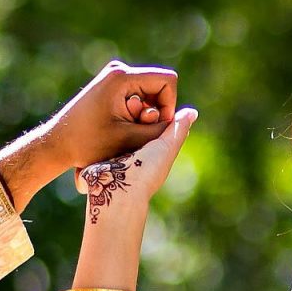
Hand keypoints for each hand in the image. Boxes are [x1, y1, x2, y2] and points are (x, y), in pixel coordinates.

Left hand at [46, 60, 178, 172]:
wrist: (56, 144)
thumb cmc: (89, 144)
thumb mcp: (130, 139)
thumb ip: (162, 128)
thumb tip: (189, 116)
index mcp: (122, 77)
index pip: (167, 81)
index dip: (169, 106)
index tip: (154, 126)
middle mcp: (119, 71)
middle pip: (159, 87)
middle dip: (155, 112)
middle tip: (136, 132)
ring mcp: (114, 77)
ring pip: (150, 94)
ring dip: (145, 116)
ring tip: (126, 132)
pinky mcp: (111, 86)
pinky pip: (138, 97)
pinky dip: (136, 115)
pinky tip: (120, 128)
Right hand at [77, 106, 197, 228]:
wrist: (115, 190)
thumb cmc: (145, 171)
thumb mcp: (166, 147)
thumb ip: (177, 130)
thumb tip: (192, 112)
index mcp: (152, 153)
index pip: (153, 124)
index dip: (151, 110)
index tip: (148, 101)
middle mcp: (134, 154)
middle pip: (135, 123)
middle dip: (134, 109)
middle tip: (131, 99)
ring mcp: (115, 155)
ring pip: (118, 126)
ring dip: (120, 114)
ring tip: (122, 101)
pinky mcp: (99, 155)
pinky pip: (101, 134)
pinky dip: (104, 122)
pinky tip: (103, 108)